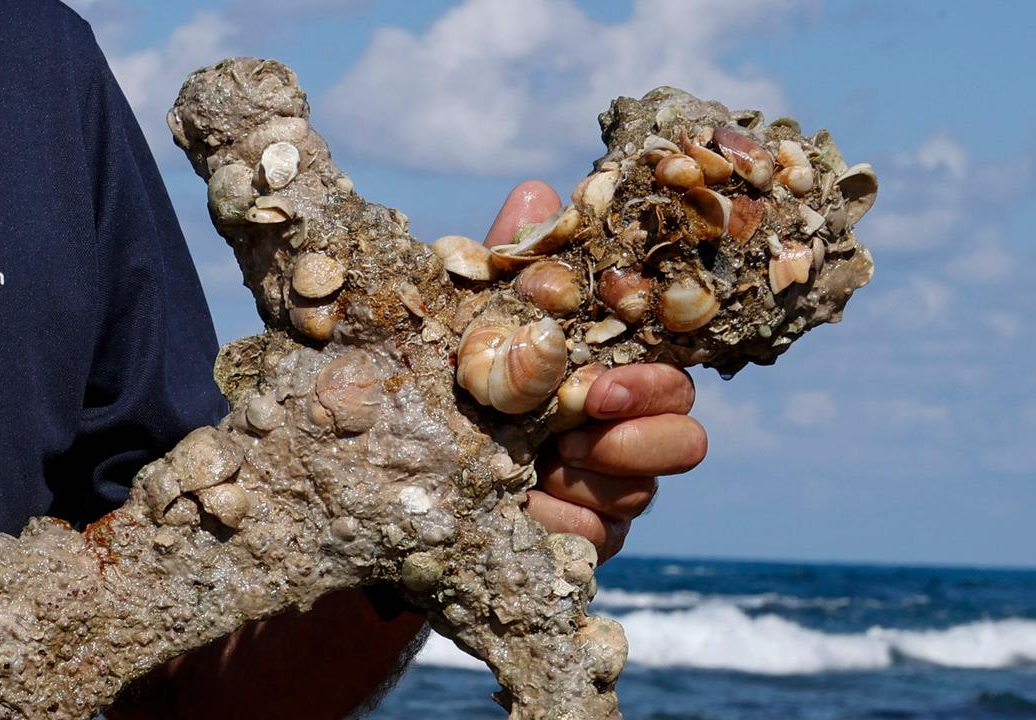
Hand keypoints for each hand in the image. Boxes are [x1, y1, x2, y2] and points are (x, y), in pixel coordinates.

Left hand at [485, 181, 707, 561]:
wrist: (405, 479)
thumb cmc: (458, 387)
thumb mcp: (480, 326)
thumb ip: (514, 271)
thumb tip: (537, 190)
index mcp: (611, 380)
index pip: (672, 379)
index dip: (654, 382)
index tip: (602, 385)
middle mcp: (622, 436)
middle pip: (685, 440)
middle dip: (638, 435)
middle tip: (577, 429)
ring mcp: (608, 495)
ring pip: (641, 494)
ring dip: (592, 480)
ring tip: (541, 465)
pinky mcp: (584, 543)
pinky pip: (597, 539)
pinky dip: (560, 520)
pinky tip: (523, 506)